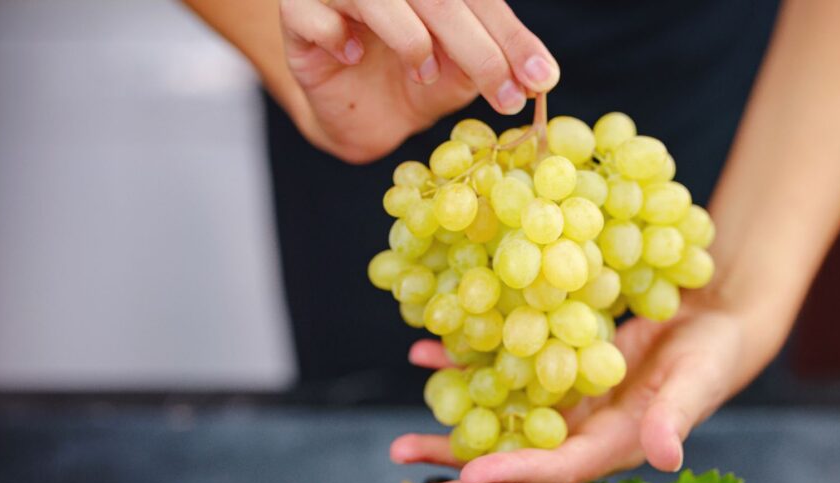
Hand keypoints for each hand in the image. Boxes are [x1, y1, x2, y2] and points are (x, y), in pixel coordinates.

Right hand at [277, 0, 559, 162]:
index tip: (541, 80)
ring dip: (411, 37)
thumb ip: (494, 63)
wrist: (361, 115)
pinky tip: (349, 54)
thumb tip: (538, 76)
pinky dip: (335, 35)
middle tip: (507, 95)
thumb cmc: (414, 79)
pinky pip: (314, 16)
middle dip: (480, 50)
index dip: (511, 39)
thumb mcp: (463, 73)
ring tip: (425, 71)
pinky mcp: (297, 11)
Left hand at [390, 290, 762, 482]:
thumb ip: (677, 417)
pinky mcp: (555, 376)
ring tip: (400, 447)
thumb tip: (666, 457)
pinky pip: (504, 380)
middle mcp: (580, 437)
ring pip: (500, 430)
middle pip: (515, 468)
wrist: (709, 324)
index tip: (468, 476)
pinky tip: (426, 357)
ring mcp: (564, 410)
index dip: (514, 473)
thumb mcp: (698, 380)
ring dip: (451, 437)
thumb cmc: (711, 356)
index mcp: (612, 447)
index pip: (557, 469)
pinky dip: (465, 372)